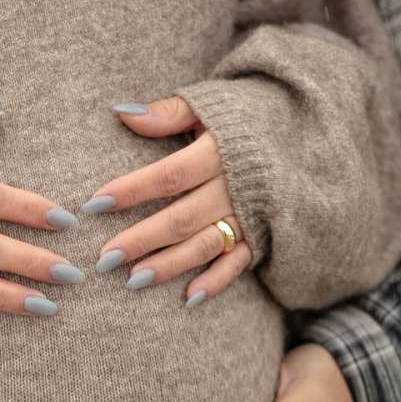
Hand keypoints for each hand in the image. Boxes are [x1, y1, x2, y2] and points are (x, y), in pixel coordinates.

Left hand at [85, 97, 252, 299]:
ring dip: (169, 265)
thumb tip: (122, 113)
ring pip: (205, 245)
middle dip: (142, 240)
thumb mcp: (210, 103)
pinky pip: (239, 262)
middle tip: (104, 260)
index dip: (131, 191)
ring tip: (132, 281)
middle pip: (182, 218)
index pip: (170, 176)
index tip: (94, 205)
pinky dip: (216, 281)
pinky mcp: (263, 233)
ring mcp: (250, 214)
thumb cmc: (246, 114)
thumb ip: (169, 112)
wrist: (306, 129)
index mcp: (220, 151)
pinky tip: (188, 298)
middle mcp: (235, 187)